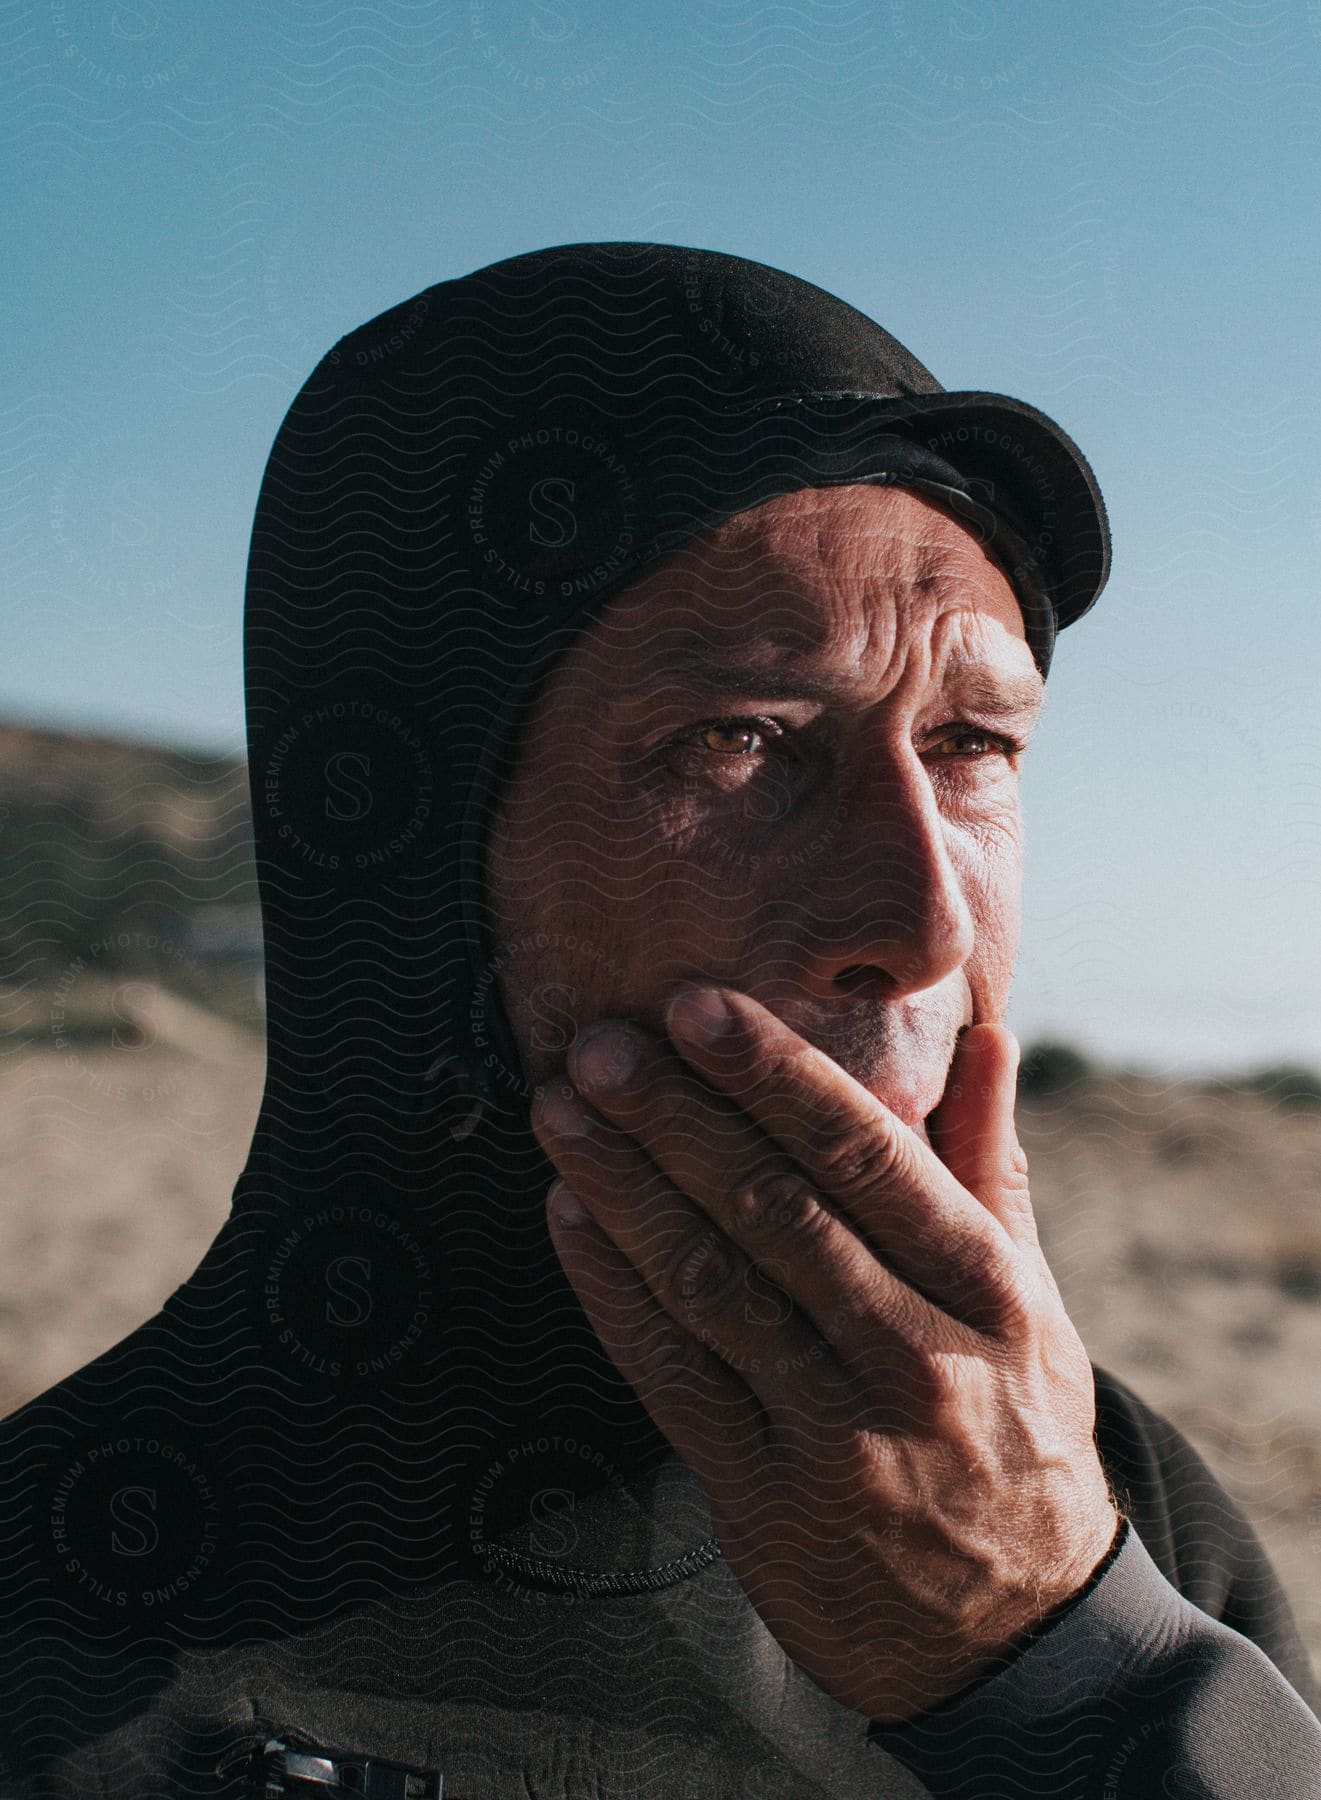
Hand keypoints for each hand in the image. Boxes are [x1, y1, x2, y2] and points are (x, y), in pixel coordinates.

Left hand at [530, 988, 1120, 1724]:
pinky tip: (570, 1218)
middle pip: (775, 1211)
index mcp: (984, 1290)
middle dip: (677, 1118)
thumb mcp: (1030, 1299)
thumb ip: (989, 1164)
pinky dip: (614, 1290)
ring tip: (562, 1113)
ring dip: (626, 1189)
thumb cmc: (1015, 1429)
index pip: (867, 1157)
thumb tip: (985, 1036)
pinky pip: (672, 1374)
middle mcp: (914, 1354)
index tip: (699, 1007)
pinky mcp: (764, 1496)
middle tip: (600, 1045)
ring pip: (711, 1284)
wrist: (1016, 1632)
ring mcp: (835, 1432)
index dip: (776, 1076)